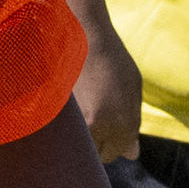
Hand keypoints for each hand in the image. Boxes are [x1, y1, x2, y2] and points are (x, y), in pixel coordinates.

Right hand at [72, 18, 143, 162]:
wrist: (82, 32)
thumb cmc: (111, 58)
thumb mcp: (132, 87)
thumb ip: (133, 124)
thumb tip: (132, 155)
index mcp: (123, 123)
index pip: (113, 154)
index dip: (110, 143)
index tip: (104, 127)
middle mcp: (100, 126)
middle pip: (95, 155)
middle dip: (95, 142)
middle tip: (91, 115)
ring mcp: (76, 118)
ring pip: (77, 146)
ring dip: (79, 134)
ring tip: (79, 109)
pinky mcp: (55, 110)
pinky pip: (60, 132)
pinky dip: (63, 125)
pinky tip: (65, 108)